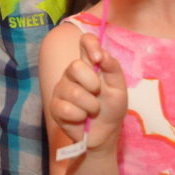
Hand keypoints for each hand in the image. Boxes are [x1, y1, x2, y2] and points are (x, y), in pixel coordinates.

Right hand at [49, 33, 126, 152]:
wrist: (105, 133)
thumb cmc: (112, 107)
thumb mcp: (119, 88)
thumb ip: (112, 68)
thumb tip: (101, 54)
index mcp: (88, 64)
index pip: (84, 41)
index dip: (89, 44)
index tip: (97, 58)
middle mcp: (72, 73)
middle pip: (75, 66)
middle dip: (92, 84)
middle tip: (98, 94)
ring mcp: (62, 89)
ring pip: (73, 92)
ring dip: (90, 105)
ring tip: (92, 110)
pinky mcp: (55, 106)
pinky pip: (66, 108)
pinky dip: (80, 116)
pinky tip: (82, 118)